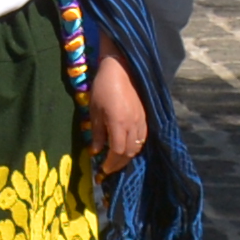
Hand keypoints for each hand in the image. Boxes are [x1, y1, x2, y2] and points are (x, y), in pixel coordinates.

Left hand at [88, 53, 150, 176]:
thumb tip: (95, 151)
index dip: (111, 163)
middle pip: (129, 152)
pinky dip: (135, 146)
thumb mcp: (95, 111)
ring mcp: (141, 121)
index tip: (103, 170)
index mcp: (118, 123)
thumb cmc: (103, 88)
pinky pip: (143, 138)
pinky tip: (127, 147)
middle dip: (118, 164)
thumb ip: (96, 133)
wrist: (121, 70)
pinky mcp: (145, 116)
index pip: (117, 151)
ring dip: (127, 156)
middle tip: (109, 168)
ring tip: (117, 159)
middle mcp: (132, 125)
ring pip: (138, 146)